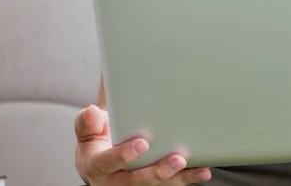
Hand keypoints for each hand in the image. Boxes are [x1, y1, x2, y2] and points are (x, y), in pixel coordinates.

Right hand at [75, 105, 211, 185]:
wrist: (102, 153)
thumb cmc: (98, 136)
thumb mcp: (88, 127)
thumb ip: (88, 122)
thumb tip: (91, 113)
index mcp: (96, 165)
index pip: (108, 162)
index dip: (124, 155)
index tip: (142, 144)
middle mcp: (114, 181)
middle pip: (137, 182)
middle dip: (158, 172)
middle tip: (177, 159)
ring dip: (178, 179)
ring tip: (197, 168)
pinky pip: (169, 185)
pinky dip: (187, 178)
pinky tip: (202, 170)